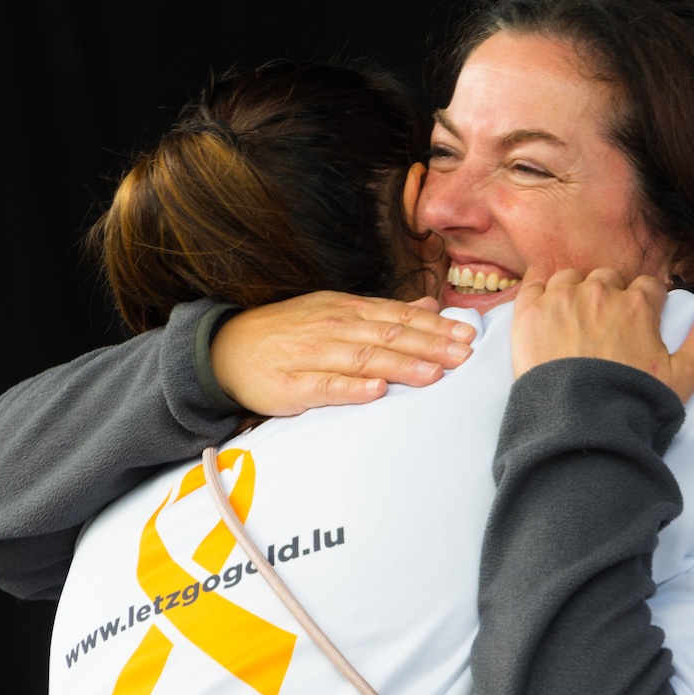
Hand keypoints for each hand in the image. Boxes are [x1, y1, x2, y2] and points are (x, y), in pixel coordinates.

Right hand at [211, 291, 474, 415]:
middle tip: (464, 356)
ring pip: (361, 358)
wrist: (225, 349)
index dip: (434, 326)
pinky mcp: (290, 385)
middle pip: (387, 336)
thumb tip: (430, 304)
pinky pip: (324, 386)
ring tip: (434, 374)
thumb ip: (384, 311)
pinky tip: (376, 390)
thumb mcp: (337, 311)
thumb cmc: (290, 333)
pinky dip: (351, 388)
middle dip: (429, 345)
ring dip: (400, 365)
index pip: (397, 316)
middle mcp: (331, 327)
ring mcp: (310, 354)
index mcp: (346, 309)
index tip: (468, 336)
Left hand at [510, 268, 693, 403]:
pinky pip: (533, 284)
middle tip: (605, 325)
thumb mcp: (682, 377)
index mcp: (638, 305)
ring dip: (576, 291)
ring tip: (574, 319)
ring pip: (572, 278)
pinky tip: (544, 306)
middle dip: (611, 295)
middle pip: (609, 278)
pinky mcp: (530, 313)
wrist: (579, 425)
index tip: (640, 318)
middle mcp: (601, 293)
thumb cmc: (632, 403)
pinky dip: (540, 290)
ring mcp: (562, 300)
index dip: (647, 302)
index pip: (648, 287)